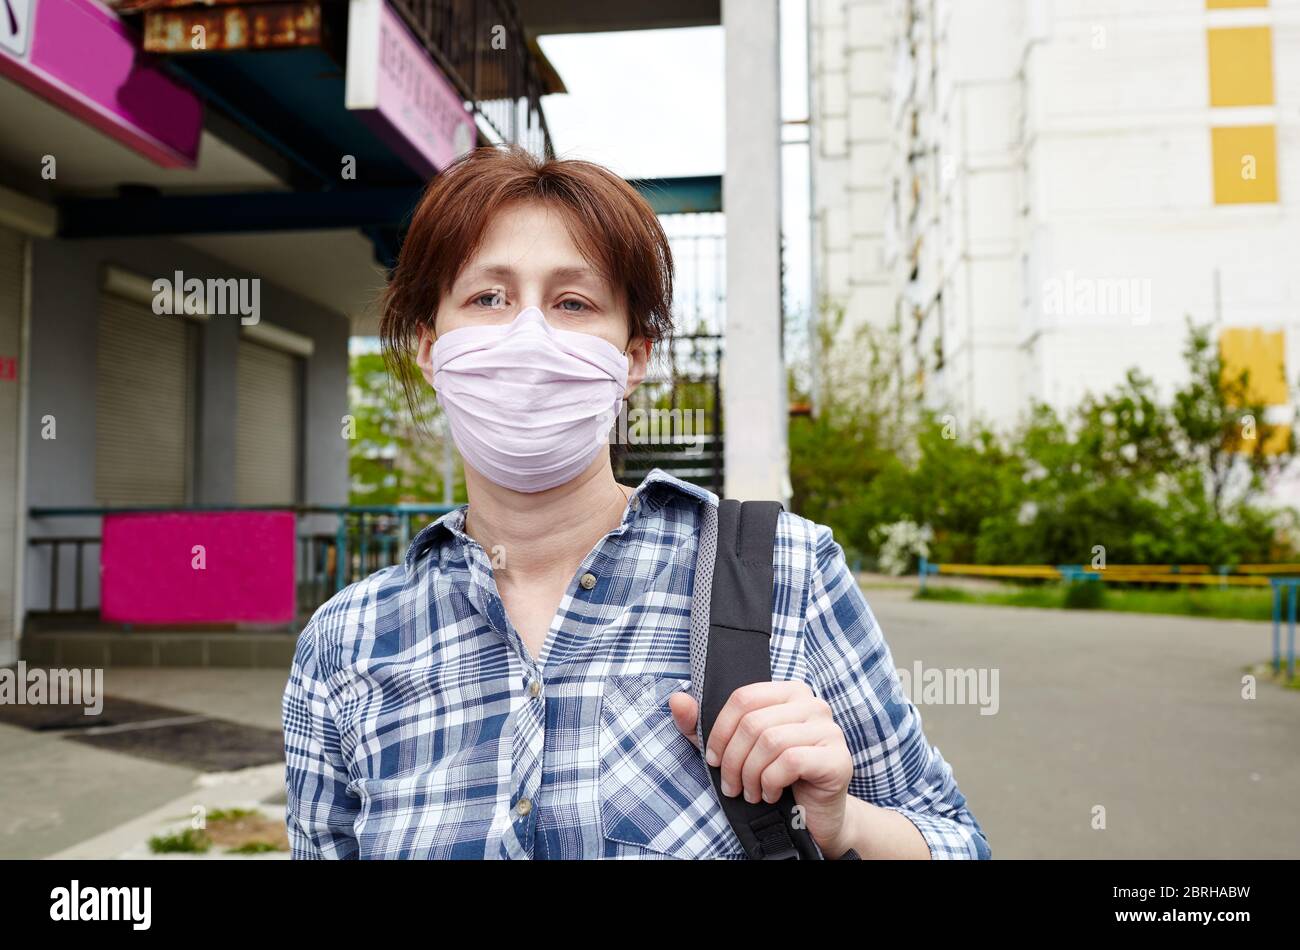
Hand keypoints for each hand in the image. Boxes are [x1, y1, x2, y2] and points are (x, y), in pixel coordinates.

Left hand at [669, 682, 857, 857]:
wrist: (815, 815)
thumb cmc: (774, 777)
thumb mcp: (732, 750)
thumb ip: (702, 725)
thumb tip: (676, 699)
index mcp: (789, 692)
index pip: (743, 698)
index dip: (720, 731)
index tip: (714, 760)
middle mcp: (813, 703)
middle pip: (754, 722)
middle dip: (734, 761)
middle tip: (731, 786)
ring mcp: (829, 729)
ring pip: (771, 741)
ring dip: (751, 775)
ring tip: (750, 793)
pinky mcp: (838, 758)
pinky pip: (790, 761)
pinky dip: (771, 782)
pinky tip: (770, 794)